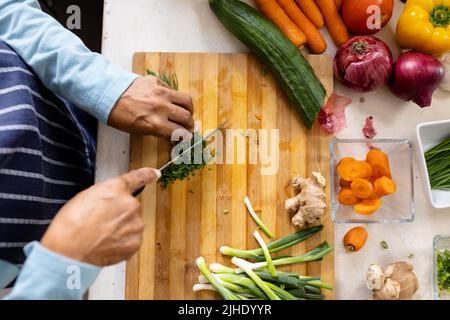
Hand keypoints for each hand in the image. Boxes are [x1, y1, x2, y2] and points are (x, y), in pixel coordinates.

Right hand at [41, 168, 159, 265]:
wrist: (68, 252)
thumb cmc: (71, 224)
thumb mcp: (86, 196)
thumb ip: (108, 193)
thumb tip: (115, 196)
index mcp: (116, 188)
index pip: (138, 177)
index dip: (147, 175)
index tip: (154, 174)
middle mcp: (130, 204)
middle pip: (130, 206)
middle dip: (119, 213)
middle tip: (100, 221)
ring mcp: (135, 224)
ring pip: (132, 223)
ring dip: (121, 228)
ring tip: (101, 234)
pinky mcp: (135, 242)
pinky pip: (131, 239)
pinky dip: (121, 242)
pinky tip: (106, 243)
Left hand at [108, 76, 194, 137]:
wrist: (107, 93)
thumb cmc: (120, 115)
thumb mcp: (138, 130)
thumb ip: (158, 130)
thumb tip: (173, 132)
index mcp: (154, 123)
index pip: (180, 131)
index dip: (185, 136)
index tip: (186, 136)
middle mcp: (160, 108)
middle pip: (186, 117)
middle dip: (190, 124)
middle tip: (189, 126)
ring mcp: (160, 92)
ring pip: (186, 100)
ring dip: (189, 109)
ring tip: (186, 112)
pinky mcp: (158, 81)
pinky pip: (173, 90)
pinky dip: (174, 98)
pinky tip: (169, 101)